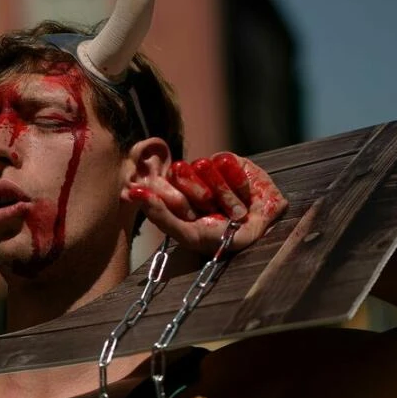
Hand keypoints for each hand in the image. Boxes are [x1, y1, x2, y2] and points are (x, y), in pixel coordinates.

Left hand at [126, 152, 286, 254]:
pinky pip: (227, 163)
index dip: (163, 195)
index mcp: (172, 197)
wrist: (265, 229)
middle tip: (211, 209)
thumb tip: (131, 192)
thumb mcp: (191, 235)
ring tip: (235, 211)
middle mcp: (187, 180)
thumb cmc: (224, 237)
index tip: (169, 203)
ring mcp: (208, 168)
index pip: (156, 187)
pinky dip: (238, 184)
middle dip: (198, 194)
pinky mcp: (229, 160)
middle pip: (179, 173)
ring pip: (204, 167)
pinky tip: (245, 197)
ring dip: (224, 194)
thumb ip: (161, 216)